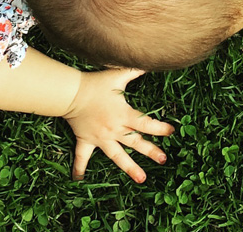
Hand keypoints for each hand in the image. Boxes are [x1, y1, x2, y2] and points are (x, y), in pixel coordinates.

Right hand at [63, 68, 174, 182]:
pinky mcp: (86, 141)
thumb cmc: (94, 84)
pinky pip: (82, 157)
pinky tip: (79, 180)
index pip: (146, 123)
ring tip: (142, 178)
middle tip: (163, 159)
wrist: (71, 93)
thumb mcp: (116, 76)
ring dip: (129, 168)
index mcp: (123, 115)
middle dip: (151, 151)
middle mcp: (114, 129)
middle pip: (136, 143)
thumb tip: (149, 62)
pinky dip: (79, 168)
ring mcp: (100, 138)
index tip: (171, 132)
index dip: (160, 128)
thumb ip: (134, 71)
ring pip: (117, 156)